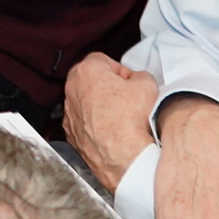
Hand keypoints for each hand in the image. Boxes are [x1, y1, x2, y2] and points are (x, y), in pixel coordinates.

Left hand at [63, 53, 162, 187]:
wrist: (124, 159)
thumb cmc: (130, 122)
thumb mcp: (147, 85)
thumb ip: (140, 76)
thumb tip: (139, 81)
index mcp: (86, 71)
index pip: (103, 60)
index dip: (120, 70)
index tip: (130, 81)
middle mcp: (72, 91)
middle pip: (91, 81)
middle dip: (109, 86)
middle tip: (127, 97)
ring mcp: (70, 115)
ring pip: (86, 103)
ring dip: (101, 106)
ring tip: (122, 117)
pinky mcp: (72, 135)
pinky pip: (84, 123)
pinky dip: (96, 126)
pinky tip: (113, 132)